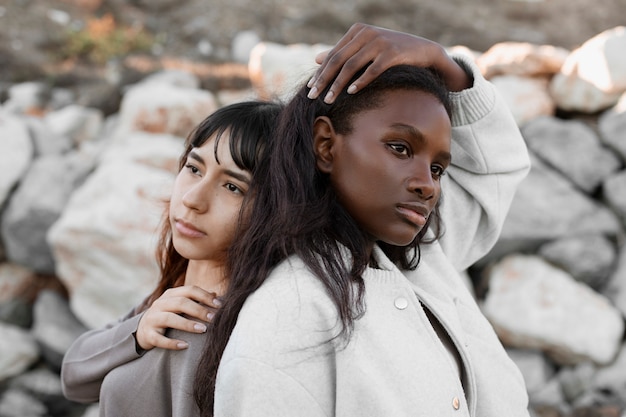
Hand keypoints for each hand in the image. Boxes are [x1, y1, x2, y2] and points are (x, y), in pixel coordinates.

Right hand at [135, 286, 220, 350]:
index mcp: (170, 294)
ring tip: (203, 330)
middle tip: (214, 318)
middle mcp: (160, 304)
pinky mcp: (147, 334)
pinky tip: (185, 346)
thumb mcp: (179, 305)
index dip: (205, 296)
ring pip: (170, 318)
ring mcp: (152, 318)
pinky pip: (159, 339)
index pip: (190, 290)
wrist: (143, 329)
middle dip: (199, 310)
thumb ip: (196, 300)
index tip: (219, 305)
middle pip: (180, 303)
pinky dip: (172, 343)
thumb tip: (215, 295)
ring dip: (188, 324)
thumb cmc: (168, 315)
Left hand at [307, 23, 472, 103]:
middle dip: (324, 80)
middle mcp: (367, 33)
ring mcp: (380, 42)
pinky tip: (351, 93)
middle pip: (338, 60)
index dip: (320, 72)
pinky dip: (360, 82)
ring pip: (352, 65)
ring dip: (338, 85)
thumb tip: (316, 58)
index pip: (333, 54)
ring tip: (329, 99)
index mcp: (357, 31)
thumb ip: (342, 52)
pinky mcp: (392, 53)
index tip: (310, 88)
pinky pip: (372, 69)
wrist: (424, 51)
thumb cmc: (392, 52)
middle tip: (312, 96)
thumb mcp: (365, 49)